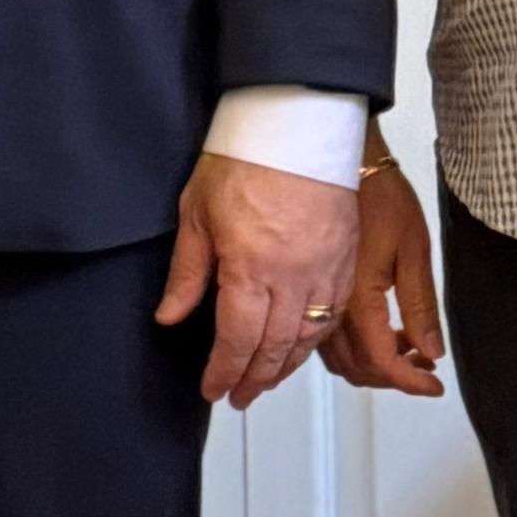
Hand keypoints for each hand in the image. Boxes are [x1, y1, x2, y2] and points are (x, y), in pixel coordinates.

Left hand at [158, 152, 360, 408]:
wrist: (298, 121)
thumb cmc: (246, 156)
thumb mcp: (197, 212)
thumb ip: (187, 272)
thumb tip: (170, 315)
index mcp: (250, 268)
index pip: (237, 341)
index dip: (223, 372)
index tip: (212, 389)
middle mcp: (293, 277)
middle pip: (275, 348)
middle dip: (253, 379)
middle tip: (237, 396)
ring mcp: (325, 269)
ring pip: (308, 338)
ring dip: (285, 366)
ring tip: (265, 379)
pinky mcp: (346, 258)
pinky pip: (335, 314)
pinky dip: (316, 338)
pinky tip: (302, 345)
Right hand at [318, 148, 446, 398]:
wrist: (341, 160)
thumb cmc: (379, 194)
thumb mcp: (414, 247)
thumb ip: (420, 305)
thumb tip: (430, 350)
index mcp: (358, 299)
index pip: (383, 362)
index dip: (411, 382)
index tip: (433, 385)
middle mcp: (330, 308)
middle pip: (358, 369)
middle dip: (394, 376)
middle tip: (424, 363)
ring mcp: (316, 301)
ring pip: (339, 359)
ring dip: (373, 365)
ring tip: (405, 345)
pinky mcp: (310, 290)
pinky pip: (326, 339)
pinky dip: (353, 348)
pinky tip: (378, 331)